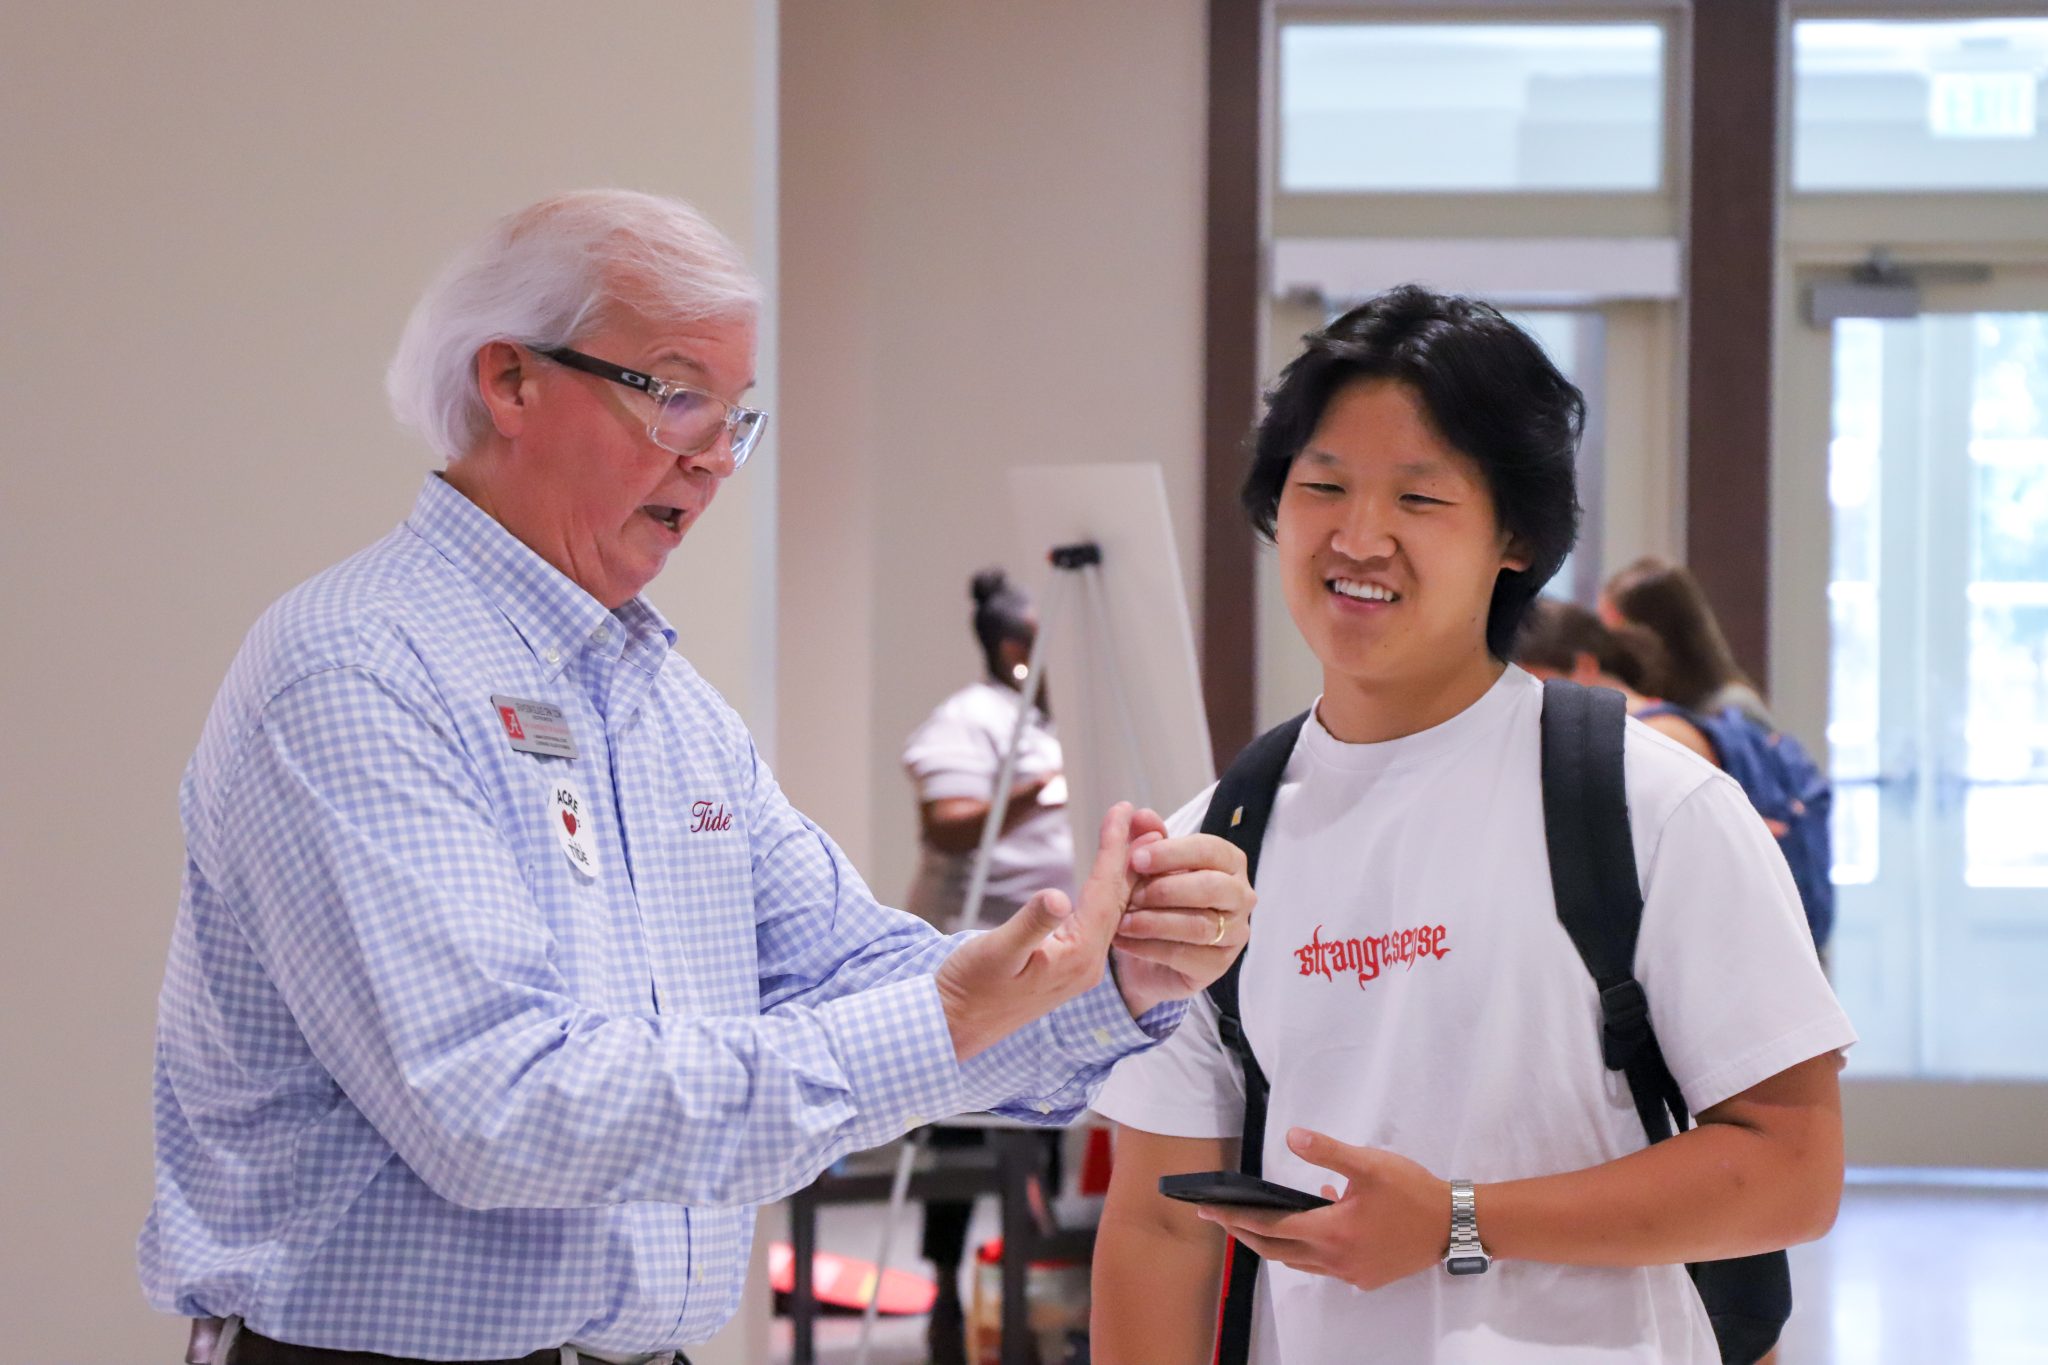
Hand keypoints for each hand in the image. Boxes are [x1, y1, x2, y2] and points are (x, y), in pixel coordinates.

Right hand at [936, 803, 1134, 1060]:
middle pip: (1121, 901)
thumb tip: (1058, 896)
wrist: (955, 1027)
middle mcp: (1088, 964)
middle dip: (1133, 856)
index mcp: (1079, 958)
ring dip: (1125, 873)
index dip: (1115, 849)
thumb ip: (1031, 924)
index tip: (1123, 811)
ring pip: (1114, 911)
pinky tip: (1112, 878)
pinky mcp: (1067, 966)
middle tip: (1145, 814)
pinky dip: (1108, 892)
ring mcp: (1080, 967)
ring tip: (1139, 837)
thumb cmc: (970, 988)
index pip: (1106, 893)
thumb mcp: (996, 951)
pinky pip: (1100, 922)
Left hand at [1108, 816, 1254, 1015]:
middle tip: (1129, 895)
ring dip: (1154, 922)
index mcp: (1229, 862)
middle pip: (1212, 888)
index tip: (1136, 858)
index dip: (1171, 853)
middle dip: (1165, 889)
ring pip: (1199, 925)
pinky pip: (1185, 955)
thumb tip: (1140, 815)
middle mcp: (1241, 896)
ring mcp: (1235, 933)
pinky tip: (1124, 941)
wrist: (1149, 953)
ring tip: (1121, 921)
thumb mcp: (1148, 866)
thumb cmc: (1157, 900)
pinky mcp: (1219, 965)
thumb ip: (1146, 838)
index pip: (1210, 850)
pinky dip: (1149, 947)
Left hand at [1194, 1128, 1450, 1291]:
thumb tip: (1292, 1137)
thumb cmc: (1413, 1192)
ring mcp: (1351, 1273)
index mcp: (1331, 1233)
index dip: (1237, 1218)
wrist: (1456, 1225)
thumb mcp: (1369, 1163)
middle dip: (1245, 1234)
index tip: (1210, 1211)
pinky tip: (1315, 1220)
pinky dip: (1307, 1247)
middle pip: (1277, 1251)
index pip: (1272, 1227)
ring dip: (1274, 1244)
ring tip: (1254, 1223)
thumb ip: (1328, 1151)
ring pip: (1299, 1262)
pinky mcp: (1366, 1277)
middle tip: (1219, 1219)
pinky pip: (1324, 1265)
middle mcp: (1335, 1260)